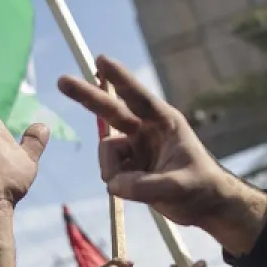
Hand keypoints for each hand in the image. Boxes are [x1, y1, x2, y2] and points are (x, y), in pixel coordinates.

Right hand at [57, 57, 266, 254]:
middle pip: (111, 110)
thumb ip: (145, 187)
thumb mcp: (178, 187)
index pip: (139, 98)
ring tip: (133, 187)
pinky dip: (116, 183)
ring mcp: (136, 146)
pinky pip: (110, 172)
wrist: (205, 206)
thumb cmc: (201, 188)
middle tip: (61, 80)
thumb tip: (113, 185)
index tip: (102, 60)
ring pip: (107, 153)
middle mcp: (147, 129)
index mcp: (165, 122)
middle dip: (87, 96)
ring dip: (112, 171)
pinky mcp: (129, 165)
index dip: (120, 79)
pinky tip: (134, 189)